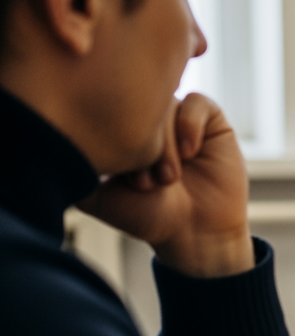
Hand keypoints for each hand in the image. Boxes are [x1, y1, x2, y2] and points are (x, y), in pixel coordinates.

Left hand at [78, 93, 252, 277]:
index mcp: (121, 130)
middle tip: (146, 183)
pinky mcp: (211, 119)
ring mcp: (179, 117)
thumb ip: (72, 170)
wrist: (196, 232)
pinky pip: (197, 103)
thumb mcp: (98, 196)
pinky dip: (190, 127)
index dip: (115, 141)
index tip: (122, 180)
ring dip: (166, 144)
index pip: (108, 108)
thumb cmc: (149, 217)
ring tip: (169, 179)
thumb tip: (42, 143)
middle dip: (143, 144)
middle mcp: (150, 120)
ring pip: (166, 104)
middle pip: (139, 105)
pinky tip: (190, 154)